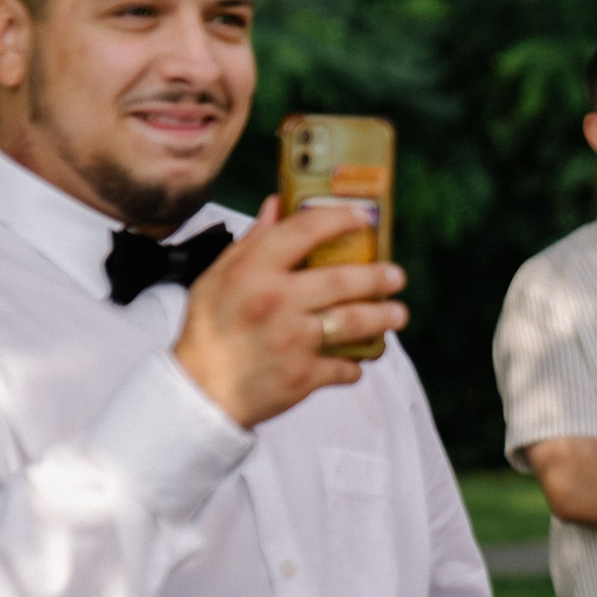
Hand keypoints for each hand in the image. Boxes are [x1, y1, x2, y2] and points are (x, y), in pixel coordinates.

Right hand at [173, 197, 408, 427]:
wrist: (199, 391)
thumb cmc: (209, 330)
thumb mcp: (216, 277)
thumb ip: (253, 241)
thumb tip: (277, 205)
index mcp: (253, 272)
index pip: (304, 231)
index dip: (339, 219)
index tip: (361, 218)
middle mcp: (276, 302)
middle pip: (343, 280)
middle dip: (378, 276)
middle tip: (395, 276)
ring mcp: (293, 340)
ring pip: (354, 322)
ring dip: (383, 318)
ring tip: (397, 315)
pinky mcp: (304, 375)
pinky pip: (344, 367)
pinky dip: (354, 365)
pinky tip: (357, 360)